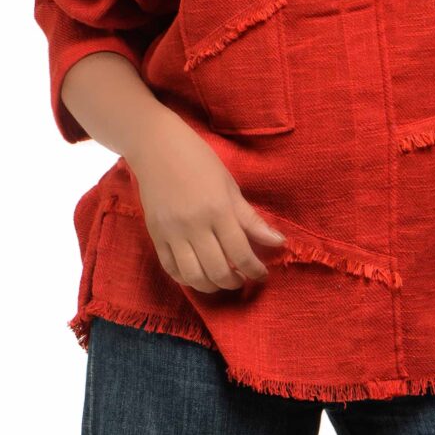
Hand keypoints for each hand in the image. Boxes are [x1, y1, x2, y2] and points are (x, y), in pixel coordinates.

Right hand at [131, 114, 286, 294]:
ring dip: (212, 286)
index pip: (241, 253)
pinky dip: (187, 279)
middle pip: (218, 271)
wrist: (156, 147)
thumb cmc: (199, 161)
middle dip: (235, 281)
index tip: (262, 273)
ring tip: (222, 279)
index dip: (255, 270)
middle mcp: (194, 226)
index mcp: (218, 211)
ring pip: (193, 276)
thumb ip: (252, 219)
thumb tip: (279, 242)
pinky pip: (170, 269)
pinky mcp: (155, 236)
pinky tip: (199, 274)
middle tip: (243, 278)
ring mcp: (172, 233)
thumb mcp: (230, 187)